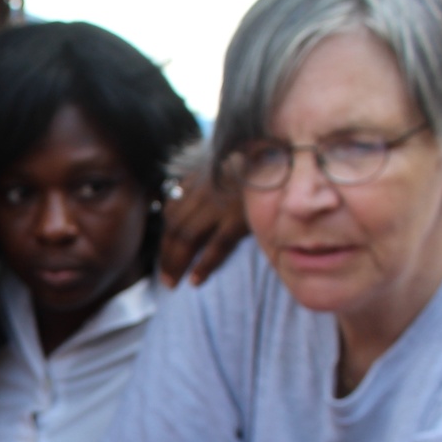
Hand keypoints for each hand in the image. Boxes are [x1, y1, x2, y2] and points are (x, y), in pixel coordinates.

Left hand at [157, 166, 248, 287]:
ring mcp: (220, 204)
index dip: (164, 238)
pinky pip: (217, 244)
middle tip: (165, 279)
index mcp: (198, 181)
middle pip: (175, 228)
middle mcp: (203, 192)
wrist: (279, 158)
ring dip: (177, 263)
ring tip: (173, 283)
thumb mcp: (219, 170)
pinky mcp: (239, 216)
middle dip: (166, 256)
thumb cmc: (251, 168)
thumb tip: (173, 211)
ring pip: (189, 237)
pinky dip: (204, 264)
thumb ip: (197, 187)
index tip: (162, 258)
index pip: (170, 213)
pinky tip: (195, 280)